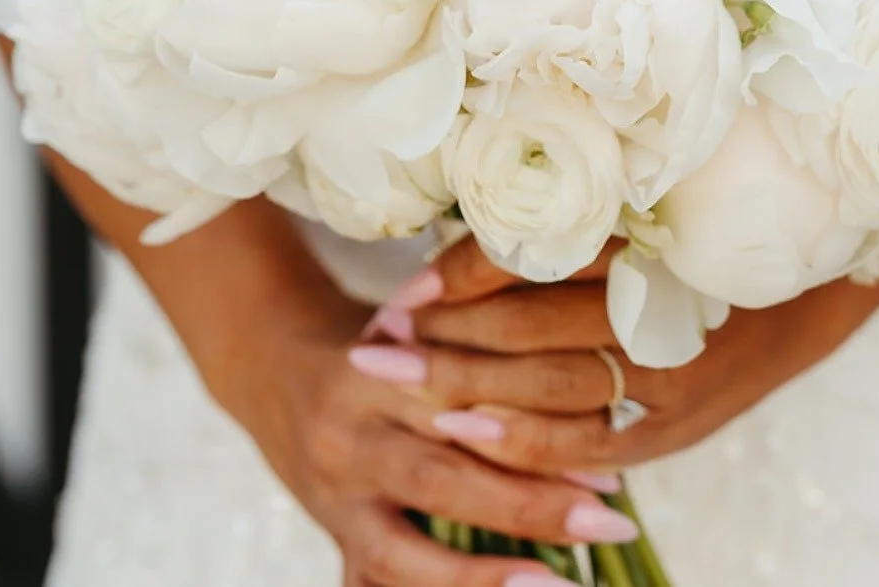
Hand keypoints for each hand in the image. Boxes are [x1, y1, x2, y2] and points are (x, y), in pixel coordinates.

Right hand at [211, 292, 639, 586]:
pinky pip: (375, 584)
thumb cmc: (375, 333)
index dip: (532, 433)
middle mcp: (348, 440)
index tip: (607, 462)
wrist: (270, 359)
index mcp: (372, 373)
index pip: (461, 405)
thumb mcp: (414, 319)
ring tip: (559, 585)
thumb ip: (471, 343)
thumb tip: (580, 367)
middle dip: (528, 506)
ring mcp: (334, 500)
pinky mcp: (333, 537)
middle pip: (441, 480)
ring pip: (404, 553)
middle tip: (608, 521)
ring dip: (485, 577)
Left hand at [376, 239, 878, 478]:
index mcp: (642, 239)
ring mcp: (668, 374)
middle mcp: (656, 306)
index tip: (406, 291)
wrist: (799, 303)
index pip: (535, 257)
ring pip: (552, 385)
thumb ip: (562, 225)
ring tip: (403, 387)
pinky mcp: (673, 426)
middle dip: (448, 336)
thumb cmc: (701, 246)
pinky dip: (529, 443)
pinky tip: (471, 435)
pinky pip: (589, 442)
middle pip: (531, 323)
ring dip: (470, 387)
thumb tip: (462, 232)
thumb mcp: (641, 218)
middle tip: (379, 344)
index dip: (463, 273)